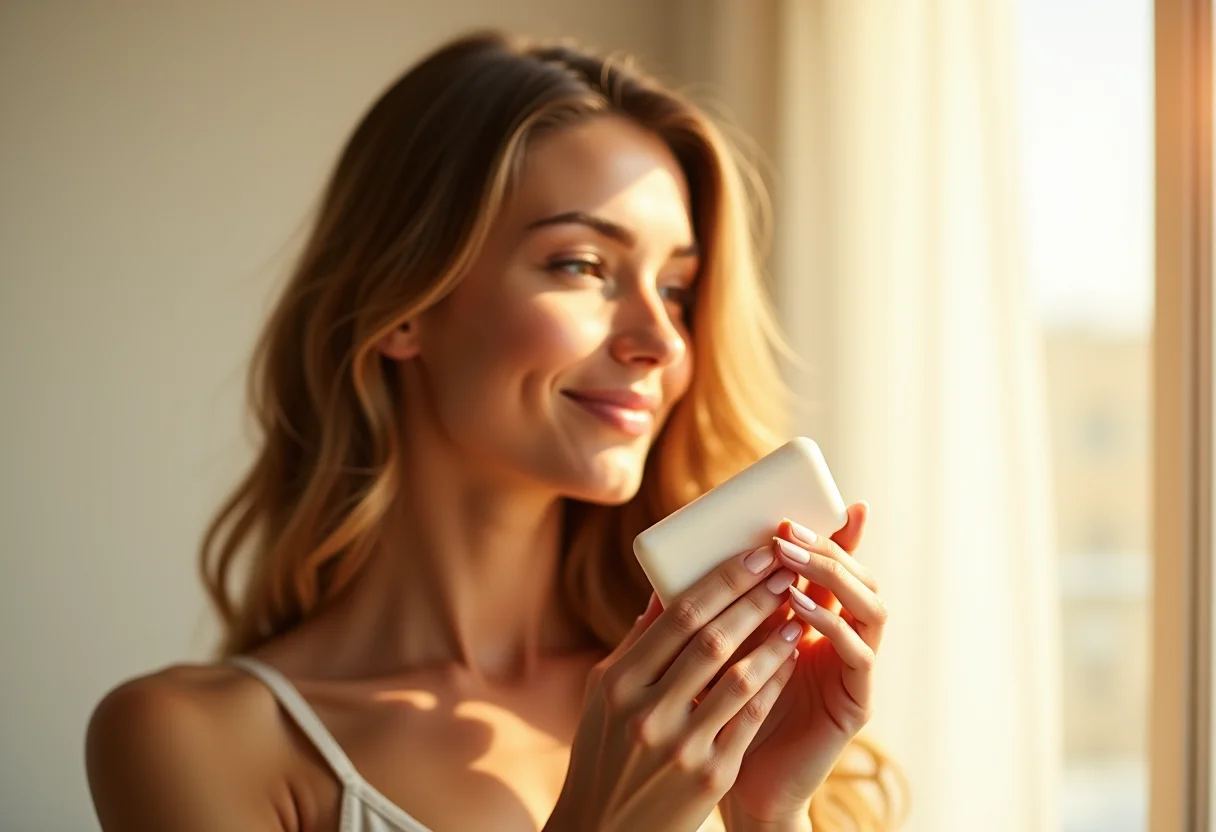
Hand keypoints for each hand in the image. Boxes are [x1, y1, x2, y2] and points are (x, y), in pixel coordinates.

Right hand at [546, 546, 804, 831]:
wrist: (605, 831)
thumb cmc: (604, 753)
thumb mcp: (603, 696)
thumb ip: (637, 646)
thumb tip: (664, 592)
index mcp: (619, 682)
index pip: (680, 616)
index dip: (724, 580)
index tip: (756, 553)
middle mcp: (647, 711)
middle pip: (713, 638)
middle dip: (756, 597)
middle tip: (787, 568)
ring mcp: (681, 747)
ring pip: (740, 677)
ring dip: (774, 638)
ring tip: (799, 608)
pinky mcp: (710, 776)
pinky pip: (751, 718)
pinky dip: (774, 683)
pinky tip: (791, 657)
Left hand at [720, 502, 887, 825]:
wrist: (741, 787)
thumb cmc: (724, 720)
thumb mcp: (715, 659)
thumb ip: (705, 622)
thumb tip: (660, 584)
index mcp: (815, 624)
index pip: (833, 567)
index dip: (838, 533)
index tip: (832, 498)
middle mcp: (842, 640)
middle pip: (859, 577)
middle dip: (828, 546)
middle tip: (787, 526)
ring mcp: (853, 670)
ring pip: (871, 607)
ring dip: (832, 576)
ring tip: (790, 558)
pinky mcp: (855, 702)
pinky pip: (857, 654)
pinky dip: (832, 625)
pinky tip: (801, 608)